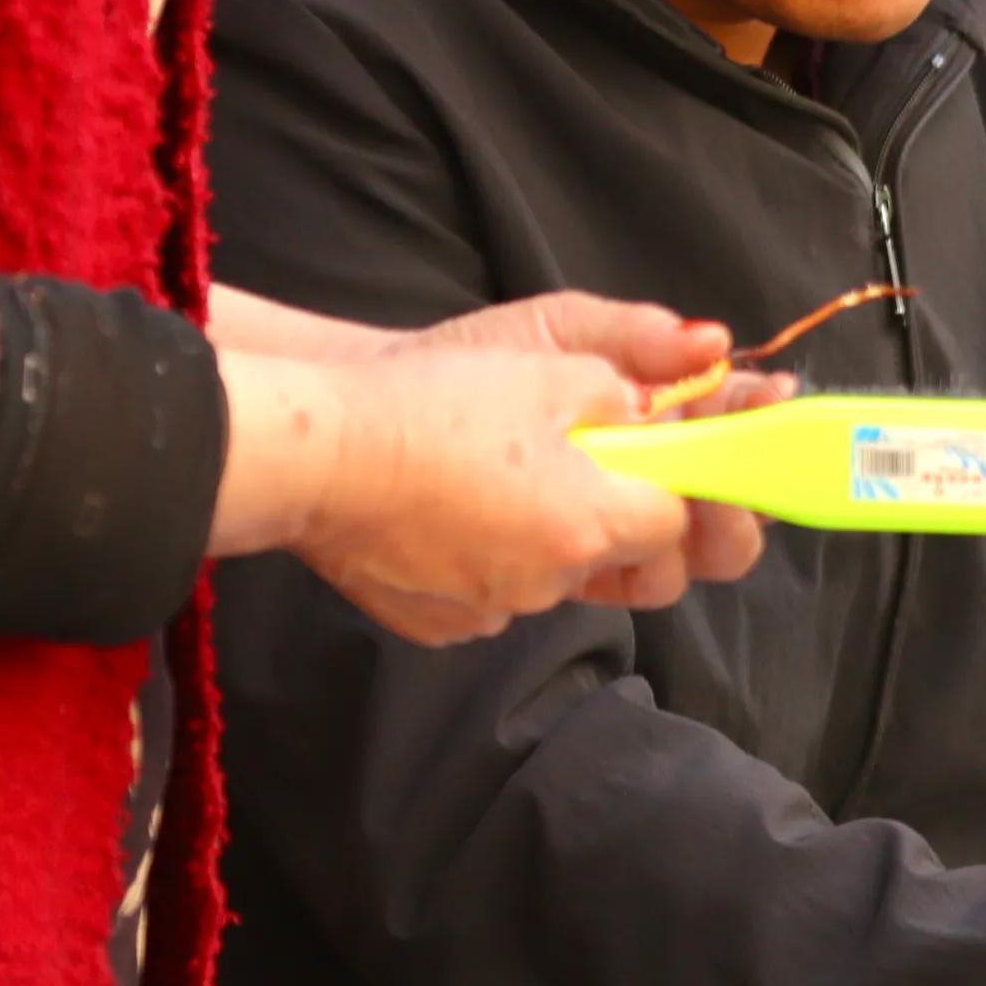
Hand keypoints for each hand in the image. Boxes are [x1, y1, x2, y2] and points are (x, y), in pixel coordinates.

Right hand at [208, 290, 774, 638]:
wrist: (304, 451)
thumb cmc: (428, 402)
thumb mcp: (548, 364)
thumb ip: (632, 384)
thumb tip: (675, 400)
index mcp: (592, 524)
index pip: (679, 520)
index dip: (681, 485)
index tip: (668, 456)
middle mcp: (552, 583)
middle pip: (627, 561)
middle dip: (625, 518)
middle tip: (591, 465)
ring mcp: (493, 609)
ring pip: (558, 578)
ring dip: (553, 535)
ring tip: (505, 474)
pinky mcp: (441, 621)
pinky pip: (493, 594)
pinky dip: (490, 556)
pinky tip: (452, 507)